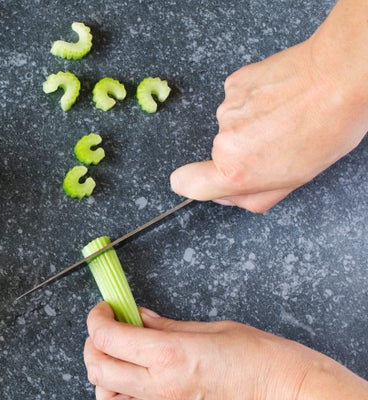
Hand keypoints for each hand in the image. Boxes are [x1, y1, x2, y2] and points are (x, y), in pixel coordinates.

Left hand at [83, 302, 312, 399]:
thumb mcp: (211, 328)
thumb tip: (137, 318)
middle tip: (106, 334)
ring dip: (103, 387)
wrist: (294, 399)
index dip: (97, 319)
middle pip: (98, 371)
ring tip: (117, 370)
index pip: (107, 338)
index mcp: (168, 355)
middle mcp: (161, 388)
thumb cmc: (265, 359)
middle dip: (93, 347)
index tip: (104, 311)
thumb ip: (165, 326)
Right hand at [170, 37, 367, 212]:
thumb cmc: (329, 126)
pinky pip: (238, 100)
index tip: (199, 178)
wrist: (340, 75)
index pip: (187, 183)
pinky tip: (281, 96)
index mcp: (237, 170)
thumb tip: (230, 195)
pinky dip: (255, 100)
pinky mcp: (234, 83)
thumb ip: (255, 196)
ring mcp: (227, 108)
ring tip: (288, 115)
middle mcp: (225, 140)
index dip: (191, 183)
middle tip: (280, 142)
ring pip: (232, 126)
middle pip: (220, 154)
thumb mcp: (297, 179)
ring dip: (253, 123)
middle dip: (244, 151)